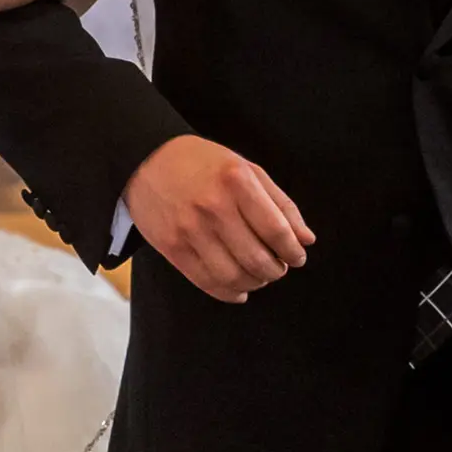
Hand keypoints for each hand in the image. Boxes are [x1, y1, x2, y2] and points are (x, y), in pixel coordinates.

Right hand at [122, 136, 313, 302]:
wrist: (146, 158)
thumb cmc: (202, 163)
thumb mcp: (246, 169)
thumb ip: (280, 203)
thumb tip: (306, 239)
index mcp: (236, 181)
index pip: (276, 230)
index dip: (292, 251)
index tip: (297, 257)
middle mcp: (213, 206)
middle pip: (258, 259)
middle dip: (276, 270)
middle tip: (278, 267)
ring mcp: (190, 229)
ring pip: (234, 276)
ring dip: (255, 283)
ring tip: (259, 276)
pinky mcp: (171, 247)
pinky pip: (207, 282)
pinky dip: (229, 293)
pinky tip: (239, 289)